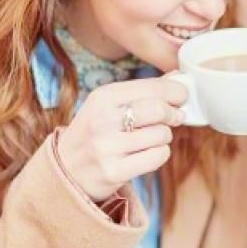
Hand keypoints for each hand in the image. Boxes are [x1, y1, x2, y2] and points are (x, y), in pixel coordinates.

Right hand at [55, 77, 187, 200]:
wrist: (65, 169)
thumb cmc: (95, 132)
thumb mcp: (110, 104)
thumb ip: (144, 90)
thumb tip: (178, 76)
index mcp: (103, 97)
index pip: (153, 87)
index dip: (176, 91)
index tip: (181, 97)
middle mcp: (103, 120)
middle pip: (158, 110)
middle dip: (173, 114)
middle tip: (175, 117)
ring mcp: (107, 147)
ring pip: (161, 135)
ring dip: (164, 137)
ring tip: (152, 138)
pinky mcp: (114, 171)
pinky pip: (157, 157)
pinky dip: (160, 154)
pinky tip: (148, 153)